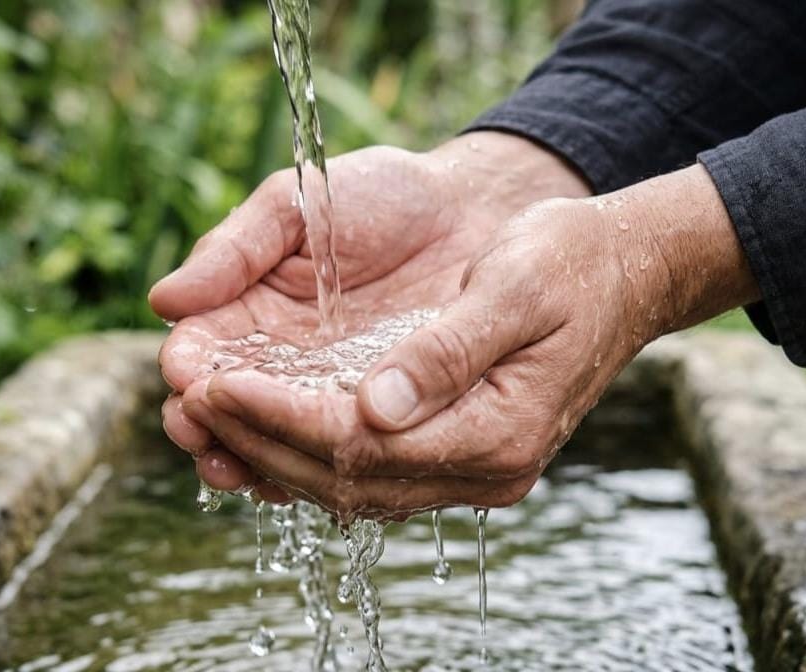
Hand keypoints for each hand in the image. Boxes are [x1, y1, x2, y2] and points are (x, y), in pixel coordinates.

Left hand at [182, 165, 759, 516]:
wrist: (619, 269)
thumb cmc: (569, 261)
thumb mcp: (518, 287)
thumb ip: (450, 351)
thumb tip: (376, 408)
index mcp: (498, 432)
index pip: (362, 448)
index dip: (280, 418)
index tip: (215, 382)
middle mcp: (481, 468)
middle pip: (344, 479)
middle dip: (257, 440)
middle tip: (186, 401)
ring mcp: (468, 467)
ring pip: (347, 484)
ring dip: (269, 454)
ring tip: (200, 419)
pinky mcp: (452, 449)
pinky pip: (364, 470)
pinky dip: (302, 451)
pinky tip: (256, 425)